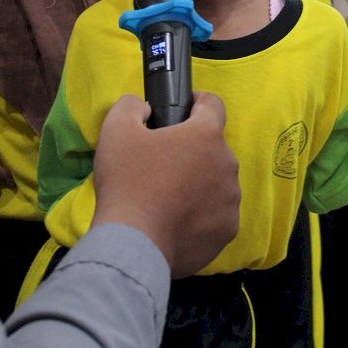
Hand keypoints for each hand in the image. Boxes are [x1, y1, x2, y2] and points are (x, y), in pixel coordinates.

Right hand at [92, 91, 239, 277]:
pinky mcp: (227, 230)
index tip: (181, 111)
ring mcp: (231, 201)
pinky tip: (176, 221)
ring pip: (216, 182)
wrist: (133, 244)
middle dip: (191, 150)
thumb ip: (131, 106)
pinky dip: (201, 214)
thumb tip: (145, 109)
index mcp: (207, 136)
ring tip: (168, 197)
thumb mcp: (117, 130)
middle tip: (161, 164)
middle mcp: (227, 165)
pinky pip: (216, 213)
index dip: (195, 103)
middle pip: (212, 148)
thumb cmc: (127, 182)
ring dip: (198, 183)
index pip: (212, 104)